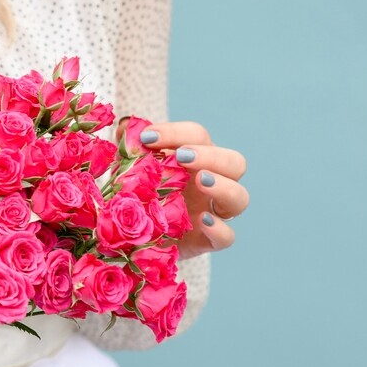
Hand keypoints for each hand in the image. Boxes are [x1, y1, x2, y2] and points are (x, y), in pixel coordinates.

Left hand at [115, 117, 248, 258]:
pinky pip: (228, 236)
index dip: (176, 132)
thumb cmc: (136, 194)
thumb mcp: (128, 169)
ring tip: (201, 181)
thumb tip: (125, 126)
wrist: (132, 237)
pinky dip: (220, 228)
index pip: (198, 136)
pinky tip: (202, 221)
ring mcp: (214, 212)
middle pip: (234, 162)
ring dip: (223, 186)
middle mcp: (210, 182)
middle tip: (181, 156)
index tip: (146, 138)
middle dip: (210, 155)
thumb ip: (128, 147)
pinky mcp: (208, 241)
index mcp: (195, 158)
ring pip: (240, 198)